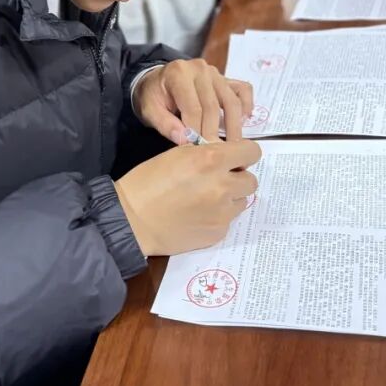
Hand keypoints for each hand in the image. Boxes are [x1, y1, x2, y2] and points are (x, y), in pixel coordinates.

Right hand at [115, 139, 261, 255]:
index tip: (234, 159)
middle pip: (251, 180)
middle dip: (238, 178)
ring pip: (241, 201)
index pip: (252, 152)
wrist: (132, 220)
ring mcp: (222, 213)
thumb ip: (205, 153)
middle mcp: (223, 187)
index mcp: (212, 161)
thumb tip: (224, 155)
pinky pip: (228, 220)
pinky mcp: (217, 233)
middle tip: (218, 180)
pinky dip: (217, 216)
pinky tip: (196, 215)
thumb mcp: (176, 154)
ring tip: (205, 199)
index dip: (244, 154)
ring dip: (230, 198)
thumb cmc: (147, 182)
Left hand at [133, 59, 253, 142]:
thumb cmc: (153, 97)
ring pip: (231, 100)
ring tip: (232, 147)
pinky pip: (243, 90)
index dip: (196, 131)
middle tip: (215, 155)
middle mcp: (200, 69)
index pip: (193, 107)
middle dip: (214, 132)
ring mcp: (215, 72)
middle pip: (213, 105)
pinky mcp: (226, 78)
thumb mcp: (149, 110)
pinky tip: (243, 123)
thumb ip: (165, 124)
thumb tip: (185, 140)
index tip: (198, 151)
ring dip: (234, 126)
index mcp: (179, 73)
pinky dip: (246, 106)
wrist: (156, 81)